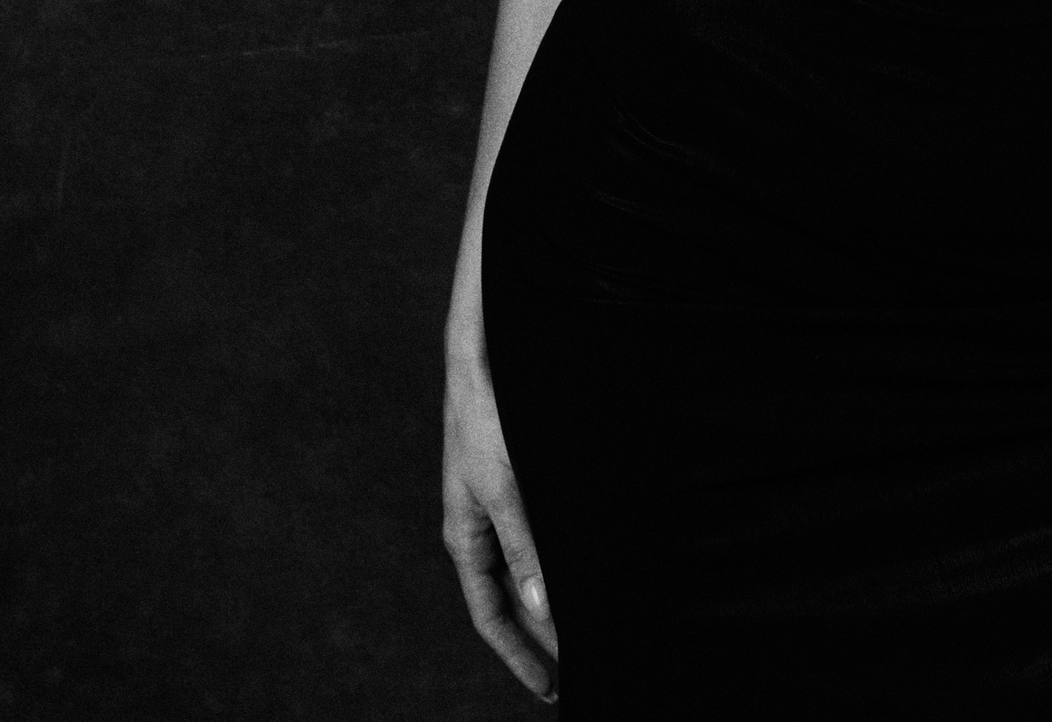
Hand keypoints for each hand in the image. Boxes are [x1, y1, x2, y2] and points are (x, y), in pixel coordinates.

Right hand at [443, 342, 558, 701]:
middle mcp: (480, 532)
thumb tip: (542, 607)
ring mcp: (497, 509)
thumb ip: (524, 549)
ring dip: (552, 603)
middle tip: (576, 672)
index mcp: (466, 540)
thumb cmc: (485, 421)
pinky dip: (556, 565)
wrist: (482, 362)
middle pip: (511, 601)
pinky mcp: (516, 486)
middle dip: (541, 638)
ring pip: (526, 572)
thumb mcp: (505, 489)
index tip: (550, 688)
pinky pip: (536, 541)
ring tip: (585, 632)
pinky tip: (582, 573)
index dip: (520, 655)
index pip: (492, 617)